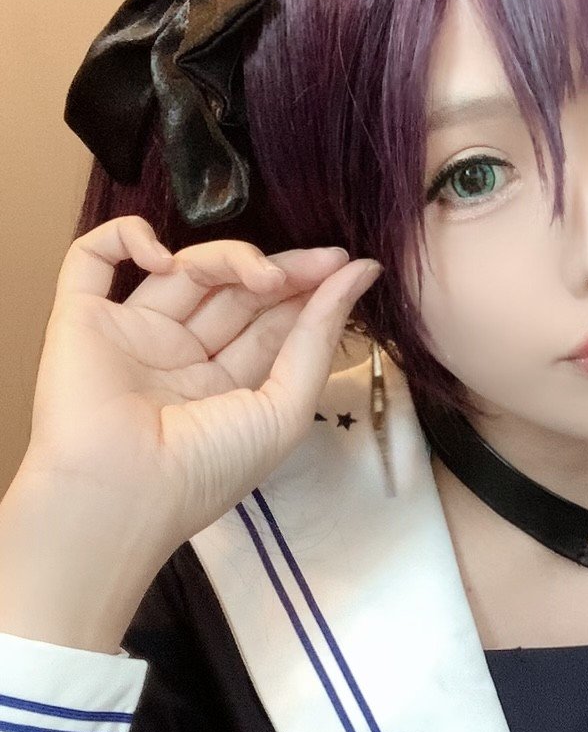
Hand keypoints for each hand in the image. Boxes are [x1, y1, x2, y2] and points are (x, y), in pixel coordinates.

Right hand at [22, 216, 381, 559]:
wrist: (122, 493)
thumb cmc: (206, 469)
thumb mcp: (284, 409)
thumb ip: (317, 340)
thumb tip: (360, 274)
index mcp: (226, 389)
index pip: (269, 325)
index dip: (306, 292)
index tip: (347, 268)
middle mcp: (179, 359)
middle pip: (233, 293)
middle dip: (280, 271)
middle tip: (322, 260)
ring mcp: (131, 335)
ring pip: (183, 269)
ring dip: (228, 257)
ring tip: (266, 274)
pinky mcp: (82, 319)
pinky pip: (93, 258)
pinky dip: (126, 238)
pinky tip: (164, 257)